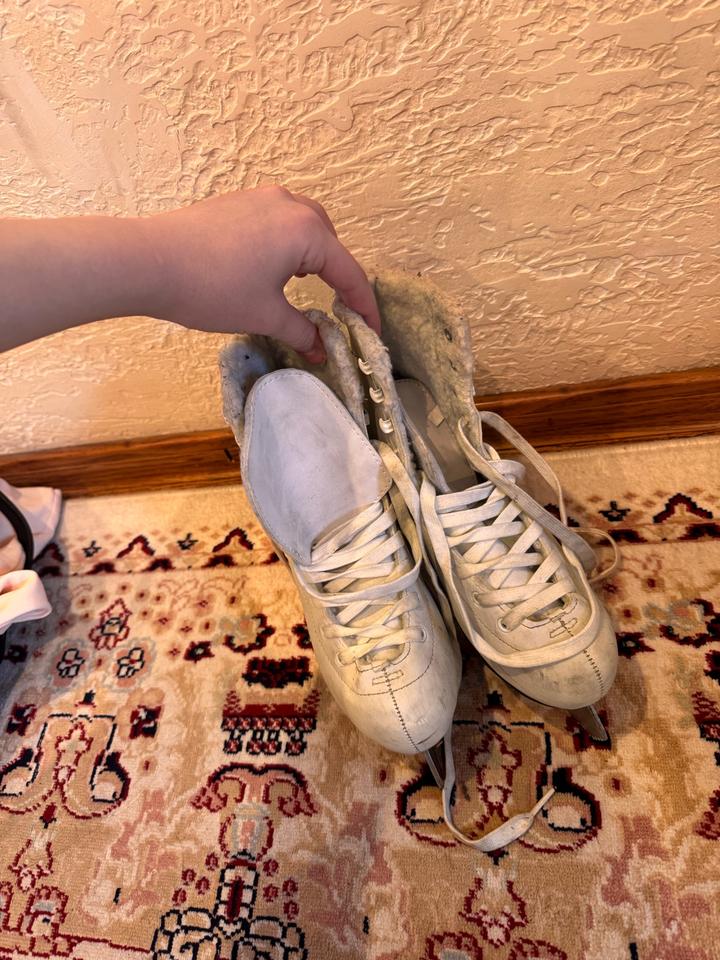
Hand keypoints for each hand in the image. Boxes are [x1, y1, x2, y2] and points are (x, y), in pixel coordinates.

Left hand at [144, 186, 379, 363]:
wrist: (150, 262)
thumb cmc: (212, 290)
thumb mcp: (264, 315)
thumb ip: (302, 331)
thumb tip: (322, 349)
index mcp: (307, 231)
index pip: (348, 273)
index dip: (364, 306)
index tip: (373, 331)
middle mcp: (290, 205)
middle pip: (330, 242)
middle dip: (338, 275)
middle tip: (339, 310)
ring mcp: (261, 198)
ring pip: (304, 226)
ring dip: (312, 256)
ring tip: (305, 286)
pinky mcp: (237, 202)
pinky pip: (277, 221)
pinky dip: (286, 245)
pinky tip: (270, 268)